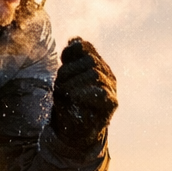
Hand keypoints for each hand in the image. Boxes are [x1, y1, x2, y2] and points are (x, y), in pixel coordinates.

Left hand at [49, 37, 116, 151]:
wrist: (76, 131)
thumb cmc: (70, 103)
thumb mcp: (66, 79)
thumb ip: (71, 60)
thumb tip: (74, 39)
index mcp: (96, 65)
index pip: (85, 47)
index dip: (71, 52)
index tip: (62, 62)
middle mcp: (106, 74)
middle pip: (89, 61)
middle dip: (69, 72)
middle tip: (60, 87)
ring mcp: (111, 88)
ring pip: (93, 74)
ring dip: (73, 84)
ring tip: (66, 95)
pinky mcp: (111, 103)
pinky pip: (99, 92)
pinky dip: (83, 93)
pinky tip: (75, 98)